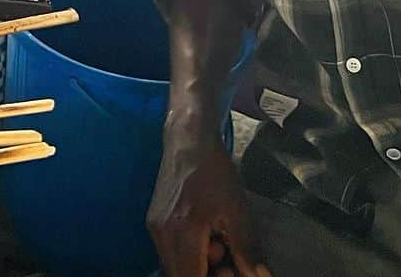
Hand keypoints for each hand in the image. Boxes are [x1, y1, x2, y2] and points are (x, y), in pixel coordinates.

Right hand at [148, 135, 268, 276]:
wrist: (189, 138)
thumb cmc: (216, 171)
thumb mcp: (237, 211)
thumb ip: (246, 252)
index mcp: (182, 233)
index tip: (230, 272)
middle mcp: (161, 235)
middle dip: (205, 276)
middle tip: (227, 259)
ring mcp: (154, 228)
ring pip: (174, 267)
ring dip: (196, 268)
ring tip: (218, 245)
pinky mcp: (154, 221)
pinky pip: (170, 253)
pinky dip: (188, 255)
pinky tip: (205, 237)